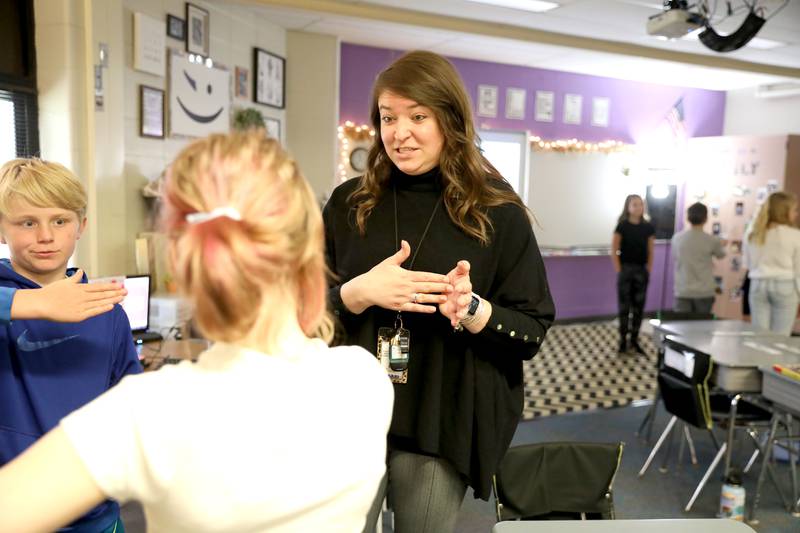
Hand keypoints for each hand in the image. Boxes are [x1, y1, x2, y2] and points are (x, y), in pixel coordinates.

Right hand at [11, 269, 127, 321]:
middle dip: (115, 292)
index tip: (120, 285)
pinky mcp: (78, 315)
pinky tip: (111, 306)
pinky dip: (102, 309)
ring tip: (122, 298)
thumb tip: (81, 270)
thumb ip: (75, 278)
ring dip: (112, 299)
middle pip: (102, 294)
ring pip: (100, 302)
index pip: (99, 287)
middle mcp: (82, 296)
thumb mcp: (64, 282)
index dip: (110, 287)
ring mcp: (81, 306)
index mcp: (80, 288)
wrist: (40, 303)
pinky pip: (93, 311)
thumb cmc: (50, 293)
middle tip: (127, 291)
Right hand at [341, 240, 451, 313]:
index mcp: (405, 275)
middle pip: (426, 287)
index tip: (446, 278)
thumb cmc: (377, 275)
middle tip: (451, 288)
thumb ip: (401, 254)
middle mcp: (406, 286)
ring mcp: (403, 297)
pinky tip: (432, 309)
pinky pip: (413, 308)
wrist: (365, 289)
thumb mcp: (389, 262)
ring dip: (434, 298)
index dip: (436, 277)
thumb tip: (406, 242)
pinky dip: (423, 309)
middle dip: (440, 287)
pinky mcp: (399, 306)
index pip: (424, 276)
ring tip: (445, 298)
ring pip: (422, 298)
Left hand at [439, 260, 472, 327]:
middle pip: (466, 299)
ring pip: (463, 310)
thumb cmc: (455, 282)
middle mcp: (464, 296)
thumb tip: (463, 262)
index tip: (458, 287)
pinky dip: (456, 321)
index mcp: (464, 286)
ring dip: (461, 312)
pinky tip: (454, 324)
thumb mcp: (458, 273)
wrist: (452, 293)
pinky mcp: (454, 312)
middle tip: (459, 301)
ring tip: (459, 315)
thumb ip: (461, 268)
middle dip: (463, 300)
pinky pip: (456, 318)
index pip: (466, 286)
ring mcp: (460, 305)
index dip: (463, 287)